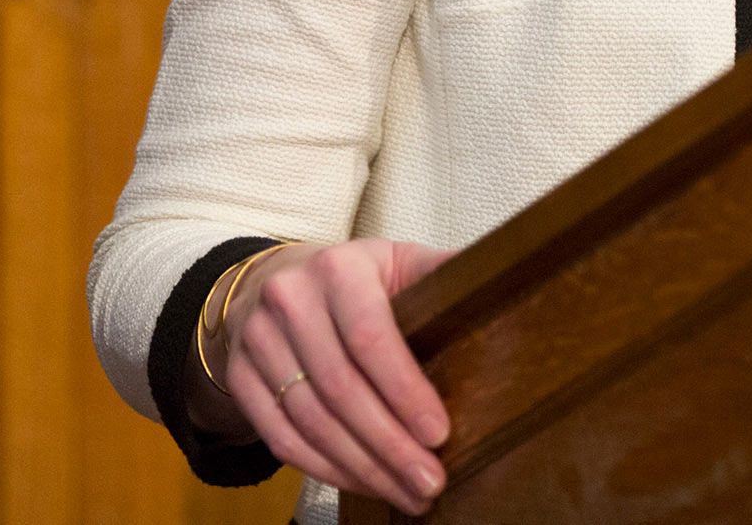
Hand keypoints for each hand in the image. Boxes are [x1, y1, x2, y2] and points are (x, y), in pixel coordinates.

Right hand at [206, 239, 455, 514]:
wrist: (269, 281)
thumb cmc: (352, 278)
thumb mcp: (396, 261)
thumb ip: (444, 273)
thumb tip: (512, 276)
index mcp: (339, 268)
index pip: (371, 337)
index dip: (405, 391)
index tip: (439, 432)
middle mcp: (291, 301)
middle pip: (341, 389)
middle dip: (390, 444)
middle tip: (430, 480)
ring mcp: (257, 341)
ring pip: (311, 421)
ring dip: (362, 467)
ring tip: (406, 491)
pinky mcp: (239, 378)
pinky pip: (282, 438)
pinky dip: (325, 469)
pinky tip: (362, 482)